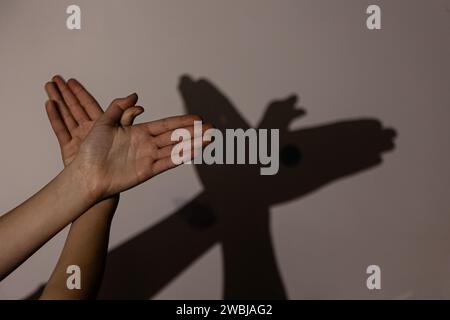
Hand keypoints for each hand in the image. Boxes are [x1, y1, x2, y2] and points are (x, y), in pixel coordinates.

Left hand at [45, 76, 211, 199]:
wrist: (86, 174)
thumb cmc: (90, 150)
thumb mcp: (103, 122)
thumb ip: (119, 108)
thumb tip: (135, 95)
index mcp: (138, 132)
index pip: (165, 125)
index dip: (182, 121)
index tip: (197, 117)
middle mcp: (146, 145)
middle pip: (175, 136)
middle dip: (194, 131)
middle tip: (211, 127)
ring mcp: (148, 158)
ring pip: (176, 148)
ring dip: (193, 143)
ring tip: (210, 137)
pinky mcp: (147, 171)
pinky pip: (168, 162)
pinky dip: (182, 156)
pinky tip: (195, 150)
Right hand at [45, 76, 142, 166]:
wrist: (101, 180)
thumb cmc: (115, 161)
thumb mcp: (121, 132)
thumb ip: (125, 114)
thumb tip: (135, 98)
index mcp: (102, 127)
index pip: (89, 104)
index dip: (80, 92)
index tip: (71, 81)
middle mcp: (89, 131)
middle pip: (75, 108)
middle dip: (66, 93)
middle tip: (56, 79)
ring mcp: (78, 139)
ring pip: (66, 115)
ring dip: (58, 100)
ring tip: (49, 86)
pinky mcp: (68, 148)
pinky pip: (60, 129)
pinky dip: (54, 117)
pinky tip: (50, 104)